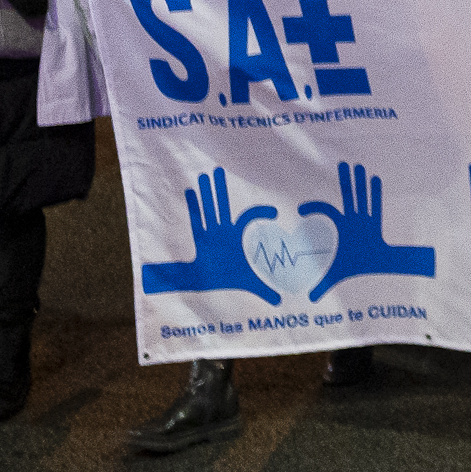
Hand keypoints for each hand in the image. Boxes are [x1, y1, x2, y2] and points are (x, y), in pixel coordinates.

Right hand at [137, 167, 284, 301]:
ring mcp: (209, 233)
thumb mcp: (248, 282)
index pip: (247, 218)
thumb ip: (264, 289)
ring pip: (208, 209)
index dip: (261, 213)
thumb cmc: (225, 279)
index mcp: (234, 236)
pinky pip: (196, 221)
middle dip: (220, 189)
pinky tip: (189, 192)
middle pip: (222, 205)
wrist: (203, 285)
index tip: (275, 213)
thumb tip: (281, 302)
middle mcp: (221, 231)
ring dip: (205, 194)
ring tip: (203, 176)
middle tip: (219, 170)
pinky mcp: (198, 240)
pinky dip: (193, 208)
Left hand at [295, 161, 436, 300]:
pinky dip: (375, 193)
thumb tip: (308, 300)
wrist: (377, 267)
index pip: (327, 211)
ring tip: (359, 167)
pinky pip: (375, 206)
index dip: (314, 208)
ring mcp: (366, 220)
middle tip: (343, 164)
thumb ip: (321, 285)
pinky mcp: (376, 223)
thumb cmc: (357, 266)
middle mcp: (353, 219)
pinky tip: (375, 179)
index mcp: (342, 228)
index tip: (300, 210)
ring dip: (360, 183)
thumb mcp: (336, 274)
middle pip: (348, 196)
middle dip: (346, 181)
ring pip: (362, 197)